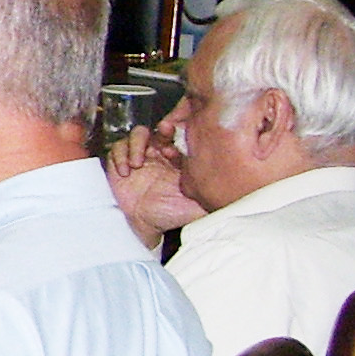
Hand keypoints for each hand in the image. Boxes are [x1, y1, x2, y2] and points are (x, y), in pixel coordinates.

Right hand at [104, 125, 202, 246]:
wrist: (143, 226)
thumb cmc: (169, 216)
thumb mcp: (197, 207)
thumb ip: (213, 198)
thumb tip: (237, 196)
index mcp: (178, 162)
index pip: (181, 139)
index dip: (178, 138)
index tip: (174, 150)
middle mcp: (160, 155)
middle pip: (160, 130)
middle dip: (161, 131)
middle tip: (163, 135)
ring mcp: (140, 157)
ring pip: (138, 134)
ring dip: (137, 144)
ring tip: (137, 163)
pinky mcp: (120, 161)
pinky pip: (117, 148)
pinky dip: (119, 156)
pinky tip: (125, 171)